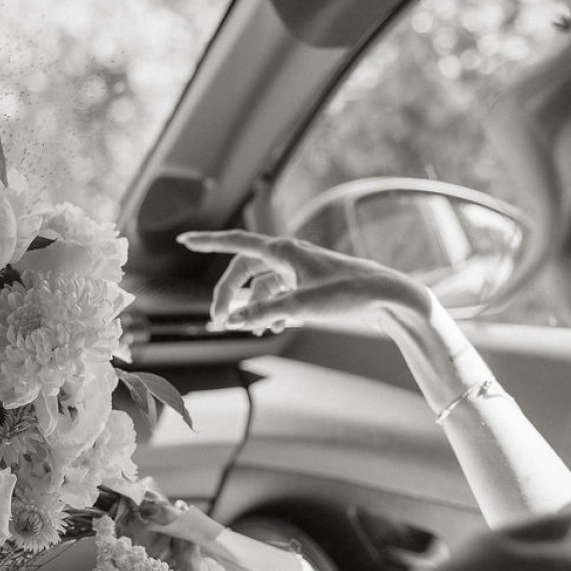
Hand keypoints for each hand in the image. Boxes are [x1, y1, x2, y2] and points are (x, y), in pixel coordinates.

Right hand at [177, 229, 432, 336]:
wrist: (387, 297)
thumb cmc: (348, 294)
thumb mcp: (302, 306)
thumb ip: (264, 312)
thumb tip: (233, 321)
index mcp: (283, 250)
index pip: (236, 243)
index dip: (208, 242)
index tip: (183, 240)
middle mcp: (288, 255)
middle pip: (243, 272)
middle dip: (228, 295)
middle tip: (218, 322)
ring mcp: (298, 270)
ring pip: (260, 286)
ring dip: (251, 307)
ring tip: (252, 330)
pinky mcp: (308, 284)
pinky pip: (277, 294)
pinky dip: (270, 310)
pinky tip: (273, 327)